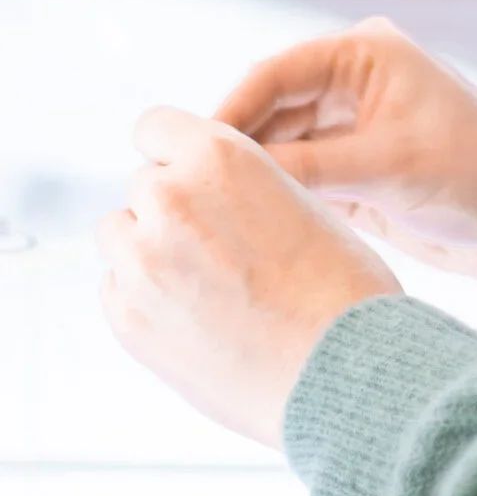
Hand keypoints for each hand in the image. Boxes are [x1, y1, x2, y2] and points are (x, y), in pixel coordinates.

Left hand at [98, 107, 400, 448]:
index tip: (190, 177)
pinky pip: (116, 290)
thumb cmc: (339, 285)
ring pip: (119, 236)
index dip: (174, 153)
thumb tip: (200, 193)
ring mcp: (141, 261)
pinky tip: (195, 318)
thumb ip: (235, 188)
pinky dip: (144, 299)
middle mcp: (170, 198)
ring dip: (148, 250)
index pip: (154, 126)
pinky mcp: (128, 319)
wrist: (341, 369)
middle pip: (142, 186)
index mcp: (219, 156)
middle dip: (170, 208)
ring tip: (204, 284)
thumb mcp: (296, 199)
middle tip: (216, 247)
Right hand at [213, 16, 476, 290]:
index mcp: (364, 55)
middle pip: (269, 110)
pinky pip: (299, 179)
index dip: (229, 110)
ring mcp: (351, 130)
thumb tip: (228, 172)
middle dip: (232, 148)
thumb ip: (308, 166)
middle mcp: (352, 84)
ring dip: (251, 177)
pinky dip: (275, 198)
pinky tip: (243, 226)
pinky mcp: (354, 173)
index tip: (188, 153)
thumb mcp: (388, 166)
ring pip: (279, 148)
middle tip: (183, 190)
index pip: (274, 73)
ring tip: (207, 215)